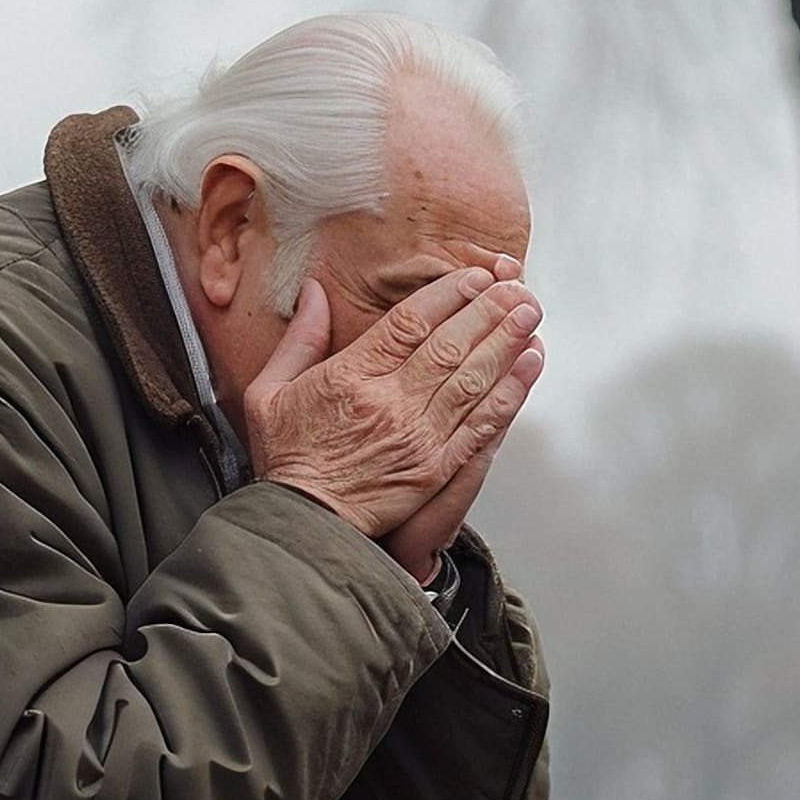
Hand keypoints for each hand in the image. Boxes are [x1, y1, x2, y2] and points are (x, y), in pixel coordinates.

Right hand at [245, 265, 542, 540]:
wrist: (304, 523)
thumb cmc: (287, 459)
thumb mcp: (270, 391)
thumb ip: (300, 338)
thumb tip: (315, 291)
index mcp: (350, 377)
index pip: (410, 323)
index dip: (448, 294)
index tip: (473, 276)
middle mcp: (389, 402)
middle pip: (450, 345)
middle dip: (489, 310)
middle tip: (516, 286)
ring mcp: (418, 436)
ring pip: (472, 379)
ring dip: (506, 342)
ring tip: (529, 313)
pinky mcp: (436, 467)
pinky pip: (481, 423)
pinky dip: (510, 391)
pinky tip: (529, 365)